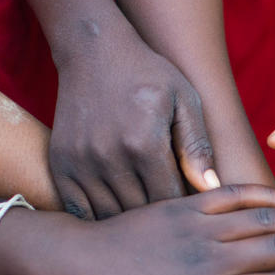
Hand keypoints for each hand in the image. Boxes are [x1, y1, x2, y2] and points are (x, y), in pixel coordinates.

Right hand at [51, 23, 217, 218]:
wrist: (93, 51)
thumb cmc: (149, 75)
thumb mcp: (184, 101)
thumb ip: (197, 146)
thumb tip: (214, 188)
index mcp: (144, 144)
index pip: (171, 201)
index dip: (185, 212)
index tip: (193, 211)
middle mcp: (109, 157)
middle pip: (142, 213)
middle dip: (161, 222)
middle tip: (174, 223)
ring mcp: (80, 162)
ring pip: (111, 217)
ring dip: (130, 224)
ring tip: (148, 224)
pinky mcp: (61, 164)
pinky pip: (79, 210)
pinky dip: (98, 219)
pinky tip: (116, 217)